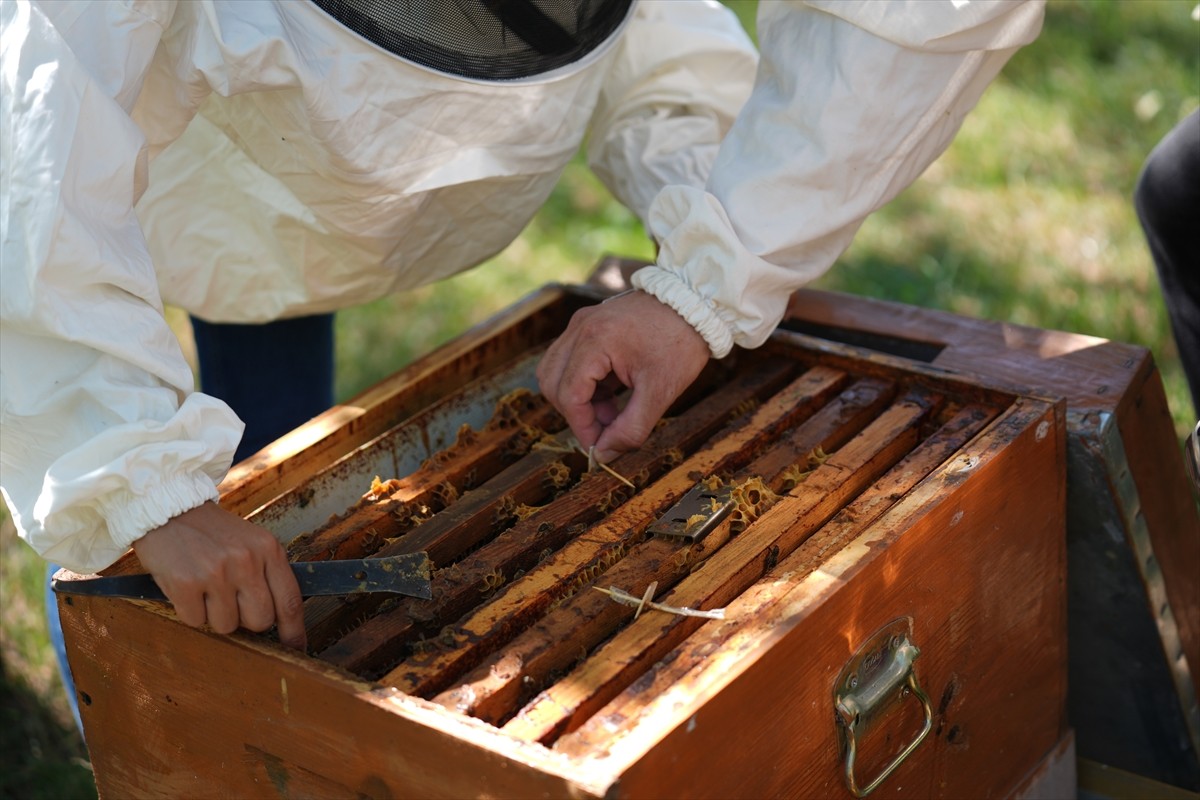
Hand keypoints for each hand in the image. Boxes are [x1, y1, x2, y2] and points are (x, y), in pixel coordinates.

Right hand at [132, 501, 305, 650]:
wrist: (169, 509)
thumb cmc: (212, 533)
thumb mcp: (251, 543)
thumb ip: (268, 574)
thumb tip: (282, 621)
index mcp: (269, 550)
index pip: (290, 601)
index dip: (294, 631)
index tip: (296, 648)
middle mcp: (247, 561)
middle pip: (260, 621)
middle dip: (246, 620)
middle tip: (230, 600)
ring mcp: (216, 572)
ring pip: (227, 625)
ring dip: (214, 615)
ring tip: (206, 588)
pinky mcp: (186, 582)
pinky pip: (196, 621)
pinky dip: (189, 611)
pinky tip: (188, 588)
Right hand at [538, 291, 709, 461]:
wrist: (695, 302)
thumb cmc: (680, 342)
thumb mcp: (660, 392)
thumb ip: (630, 428)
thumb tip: (603, 454)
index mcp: (596, 341)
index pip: (569, 395)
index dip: (581, 427)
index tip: (598, 446)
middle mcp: (580, 328)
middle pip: (553, 384)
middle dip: (576, 414)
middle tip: (605, 431)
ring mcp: (581, 323)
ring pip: (555, 372)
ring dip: (575, 399)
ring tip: (609, 412)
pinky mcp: (588, 324)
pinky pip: (568, 360)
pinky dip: (582, 383)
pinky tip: (611, 394)